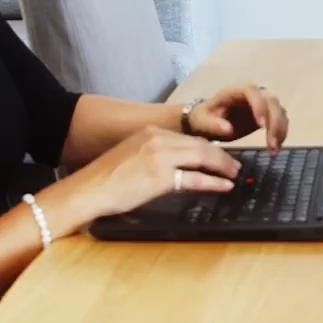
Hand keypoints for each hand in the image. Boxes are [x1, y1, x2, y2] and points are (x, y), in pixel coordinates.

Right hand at [69, 126, 242, 218]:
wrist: (88, 190)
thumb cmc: (106, 179)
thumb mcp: (133, 157)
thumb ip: (155, 156)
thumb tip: (176, 167)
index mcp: (150, 133)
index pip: (187, 138)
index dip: (207, 147)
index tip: (218, 155)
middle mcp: (157, 139)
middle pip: (199, 145)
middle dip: (220, 155)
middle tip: (234, 165)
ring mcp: (160, 157)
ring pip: (202, 156)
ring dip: (222, 166)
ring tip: (233, 174)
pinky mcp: (161, 177)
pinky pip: (195, 178)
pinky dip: (213, 182)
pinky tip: (224, 185)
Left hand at [181, 84, 289, 150]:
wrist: (207, 122)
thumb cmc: (204, 118)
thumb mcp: (202, 121)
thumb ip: (213, 124)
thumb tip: (229, 129)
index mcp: (236, 91)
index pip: (252, 92)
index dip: (259, 105)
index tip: (260, 125)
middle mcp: (253, 94)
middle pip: (271, 101)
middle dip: (275, 123)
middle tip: (271, 144)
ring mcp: (262, 104)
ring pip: (279, 111)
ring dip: (280, 130)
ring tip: (274, 150)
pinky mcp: (267, 115)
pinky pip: (280, 121)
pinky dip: (281, 134)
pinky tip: (275, 149)